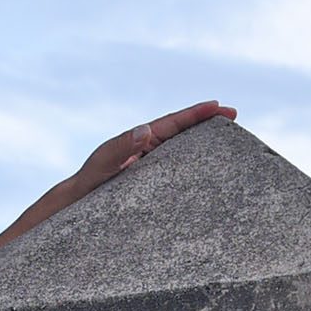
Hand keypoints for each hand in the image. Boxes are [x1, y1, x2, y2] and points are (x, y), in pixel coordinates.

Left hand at [60, 103, 236, 202]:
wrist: (77, 204)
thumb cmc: (88, 182)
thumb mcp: (103, 163)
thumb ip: (122, 146)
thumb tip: (146, 129)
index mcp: (140, 139)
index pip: (174, 122)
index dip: (197, 113)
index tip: (219, 106)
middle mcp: (149, 149)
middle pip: (184, 131)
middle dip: (208, 122)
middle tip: (234, 116)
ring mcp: (152, 166)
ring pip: (184, 150)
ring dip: (205, 145)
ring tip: (231, 142)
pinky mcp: (153, 184)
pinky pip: (179, 172)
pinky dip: (195, 169)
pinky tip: (211, 176)